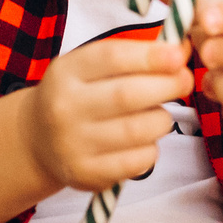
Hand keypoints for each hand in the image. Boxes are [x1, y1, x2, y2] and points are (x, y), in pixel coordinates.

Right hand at [19, 37, 190, 191]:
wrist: (38, 140)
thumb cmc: (79, 95)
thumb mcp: (92, 68)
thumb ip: (133, 57)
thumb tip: (182, 48)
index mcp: (65, 73)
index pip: (112, 58)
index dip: (150, 55)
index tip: (179, 54)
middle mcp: (64, 108)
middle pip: (127, 95)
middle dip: (167, 85)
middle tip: (185, 80)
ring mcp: (73, 144)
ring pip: (138, 130)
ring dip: (161, 119)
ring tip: (159, 114)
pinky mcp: (86, 174)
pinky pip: (137, 161)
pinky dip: (151, 149)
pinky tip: (144, 141)